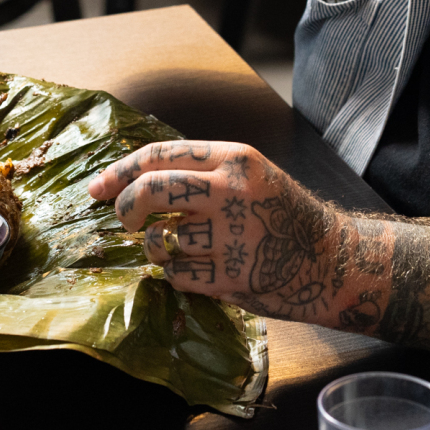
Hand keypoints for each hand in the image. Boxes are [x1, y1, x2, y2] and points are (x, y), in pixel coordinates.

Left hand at [88, 141, 351, 322]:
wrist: (331, 259)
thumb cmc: (281, 215)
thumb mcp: (248, 176)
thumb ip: (200, 173)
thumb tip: (131, 179)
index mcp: (234, 158)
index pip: (159, 154)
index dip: (119, 171)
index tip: (97, 187)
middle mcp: (232, 191)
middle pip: (150, 189)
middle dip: (125, 206)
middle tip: (127, 220)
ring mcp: (233, 234)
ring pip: (162, 238)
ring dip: (159, 248)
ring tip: (182, 248)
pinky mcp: (233, 275)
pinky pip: (178, 273)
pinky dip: (179, 274)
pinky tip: (201, 270)